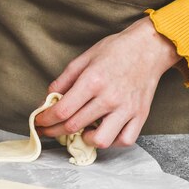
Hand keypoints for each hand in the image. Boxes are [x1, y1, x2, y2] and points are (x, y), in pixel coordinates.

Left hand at [35, 17, 180, 147]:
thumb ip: (63, 80)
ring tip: (80, 131)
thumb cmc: (115, 50)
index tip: (39, 122)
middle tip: (48, 130)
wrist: (150, 47)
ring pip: (100, 140)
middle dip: (54, 131)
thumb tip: (47, 100)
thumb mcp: (84, 58)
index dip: (45, 120)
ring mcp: (127, 109)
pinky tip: (103, 132)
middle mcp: (109, 97)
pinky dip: (112, 142)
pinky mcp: (140, 115)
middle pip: (74, 126)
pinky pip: (125, 140)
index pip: (62, 110)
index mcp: (93, 81)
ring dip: (84, 140)